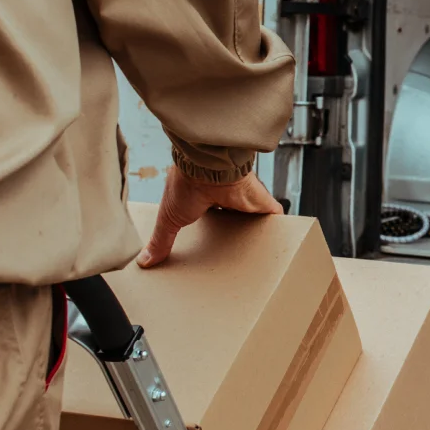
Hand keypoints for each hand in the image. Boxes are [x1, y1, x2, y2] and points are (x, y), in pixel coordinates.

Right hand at [137, 166, 282, 267]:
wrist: (207, 169)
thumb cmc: (186, 186)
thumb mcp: (170, 218)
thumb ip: (161, 240)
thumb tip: (145, 261)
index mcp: (205, 197)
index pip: (211, 214)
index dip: (213, 227)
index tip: (213, 244)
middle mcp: (229, 197)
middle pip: (236, 218)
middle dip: (238, 232)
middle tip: (240, 253)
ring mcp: (247, 199)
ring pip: (256, 218)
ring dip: (259, 231)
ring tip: (261, 253)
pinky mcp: (263, 202)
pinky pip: (276, 216)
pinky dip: (282, 227)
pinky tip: (285, 241)